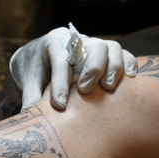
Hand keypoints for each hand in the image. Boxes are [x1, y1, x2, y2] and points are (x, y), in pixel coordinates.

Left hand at [9, 25, 137, 109]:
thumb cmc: (39, 70)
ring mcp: (95, 44)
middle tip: (85, 91)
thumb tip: (28, 117)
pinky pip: (124, 53)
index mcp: (54, 42)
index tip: (60, 105)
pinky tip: (130, 79)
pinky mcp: (109, 52)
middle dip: (91, 69)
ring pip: (110, 47)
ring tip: (108, 88)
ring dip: (113, 67)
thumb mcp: (30, 81)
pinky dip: (128, 64)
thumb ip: (31, 96)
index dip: (60, 83)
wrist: (44, 55)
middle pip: (92, 47)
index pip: (60, 60)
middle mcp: (77, 40)